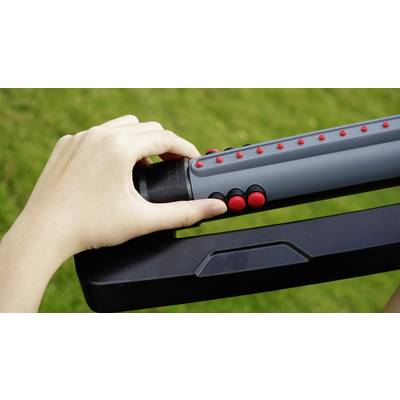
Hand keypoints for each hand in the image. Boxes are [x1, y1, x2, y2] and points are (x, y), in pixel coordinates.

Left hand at [0, 115, 226, 310]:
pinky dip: (113, 144)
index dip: (185, 148)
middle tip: (171, 165)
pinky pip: (98, 134)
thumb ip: (184, 212)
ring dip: (139, 141)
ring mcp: (80, 137)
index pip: (166, 137)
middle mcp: (100, 135)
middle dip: (164, 144)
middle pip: (147, 127)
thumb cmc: (89, 226)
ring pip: (122, 126)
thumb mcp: (144, 220)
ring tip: (144, 165)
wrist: (44, 233)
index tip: (192, 160)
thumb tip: (214, 207)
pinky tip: (113, 167)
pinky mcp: (67, 145)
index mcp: (120, 147)